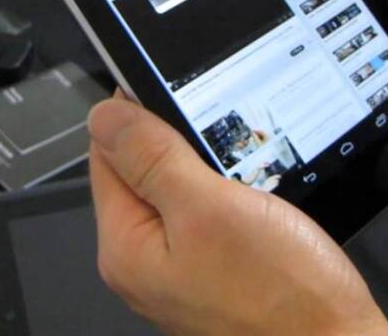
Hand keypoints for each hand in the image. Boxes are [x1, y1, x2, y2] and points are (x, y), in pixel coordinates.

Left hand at [88, 95, 387, 335]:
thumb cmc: (282, 296)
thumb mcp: (210, 208)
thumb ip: (152, 159)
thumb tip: (105, 116)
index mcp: (126, 248)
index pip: (106, 154)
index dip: (136, 115)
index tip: (174, 92)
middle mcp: (143, 264)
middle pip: (140, 173)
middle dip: (177, 145)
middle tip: (221, 136)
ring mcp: (179, 272)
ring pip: (178, 193)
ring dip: (208, 171)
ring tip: (244, 171)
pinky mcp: (213, 274)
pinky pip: (206, 219)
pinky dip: (227, 199)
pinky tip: (254, 200)